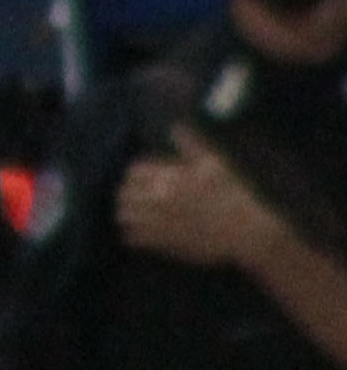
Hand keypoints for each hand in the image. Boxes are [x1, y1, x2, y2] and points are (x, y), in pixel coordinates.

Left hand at [118, 129, 287, 270]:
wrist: (246, 231)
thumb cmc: (235, 194)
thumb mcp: (216, 163)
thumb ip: (191, 144)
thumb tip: (176, 126)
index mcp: (170, 177)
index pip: (133, 172)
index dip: (136, 174)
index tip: (143, 179)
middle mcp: (159, 199)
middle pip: (124, 194)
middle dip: (128, 193)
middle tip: (137, 197)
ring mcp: (158, 222)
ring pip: (123, 216)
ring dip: (127, 212)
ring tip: (136, 212)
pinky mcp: (162, 243)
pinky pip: (131, 238)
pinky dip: (132, 233)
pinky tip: (143, 231)